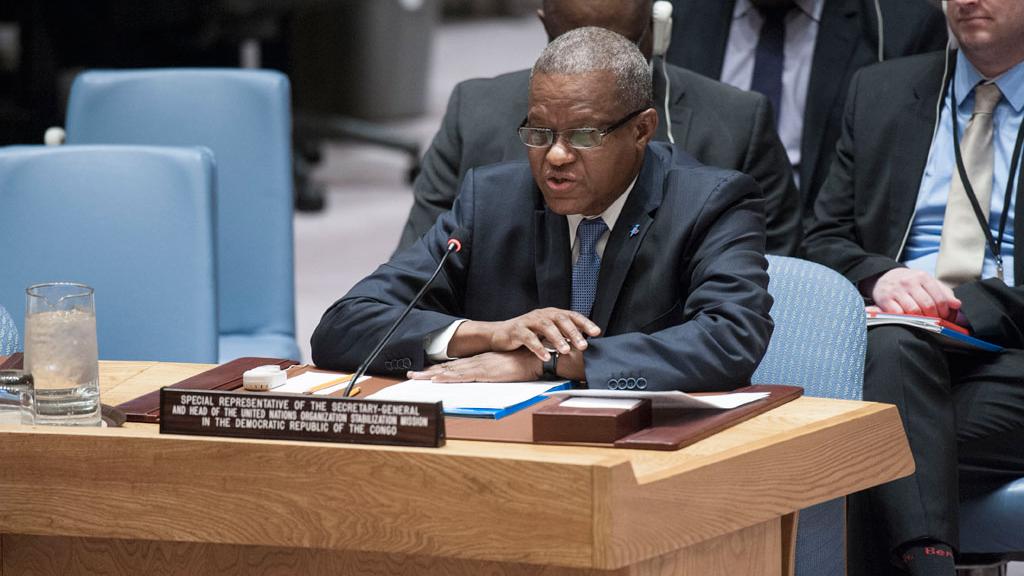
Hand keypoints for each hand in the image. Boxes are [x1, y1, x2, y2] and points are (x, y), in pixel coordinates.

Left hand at [407, 348, 541, 381]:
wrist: (535, 358)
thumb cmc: (524, 364)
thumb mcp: (505, 369)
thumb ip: (495, 373)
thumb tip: (488, 379)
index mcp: (480, 362)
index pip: (454, 366)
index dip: (438, 369)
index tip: (424, 372)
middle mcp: (476, 362)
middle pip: (447, 367)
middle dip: (427, 372)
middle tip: (410, 375)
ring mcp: (478, 366)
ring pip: (449, 371)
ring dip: (431, 374)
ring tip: (416, 378)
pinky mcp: (484, 372)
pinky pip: (462, 376)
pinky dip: (448, 377)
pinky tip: (437, 379)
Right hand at [449, 308, 600, 361]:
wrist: (500, 334)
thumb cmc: (528, 334)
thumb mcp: (547, 333)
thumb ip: (563, 335)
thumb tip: (585, 345)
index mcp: (552, 314)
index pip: (572, 315)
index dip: (585, 323)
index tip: (597, 333)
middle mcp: (542, 314)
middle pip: (560, 319)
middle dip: (573, 332)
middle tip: (584, 346)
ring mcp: (529, 321)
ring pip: (545, 326)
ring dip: (557, 339)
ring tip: (565, 351)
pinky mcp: (517, 330)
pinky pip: (529, 338)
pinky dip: (538, 347)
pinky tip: (546, 356)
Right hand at [869, 268, 960, 320]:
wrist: (885, 277)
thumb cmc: (910, 283)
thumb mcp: (928, 283)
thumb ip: (944, 293)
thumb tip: (957, 305)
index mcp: (923, 277)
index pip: (939, 298)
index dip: (945, 311)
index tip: (944, 316)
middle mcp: (909, 282)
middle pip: (927, 306)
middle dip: (934, 317)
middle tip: (934, 321)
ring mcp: (896, 290)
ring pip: (913, 311)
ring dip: (920, 319)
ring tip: (922, 320)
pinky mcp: (884, 299)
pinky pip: (898, 314)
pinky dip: (905, 319)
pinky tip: (908, 318)